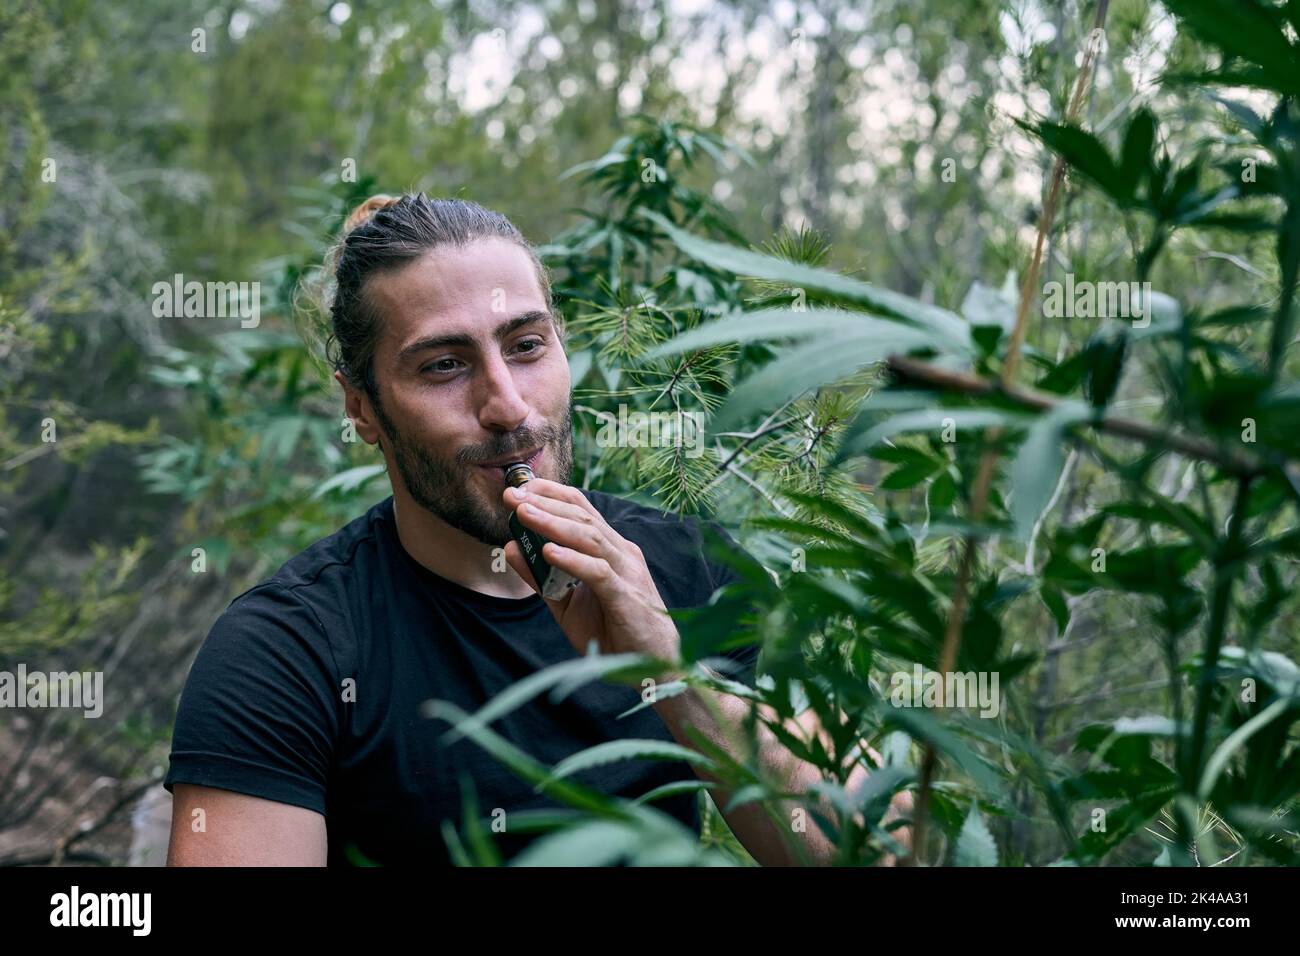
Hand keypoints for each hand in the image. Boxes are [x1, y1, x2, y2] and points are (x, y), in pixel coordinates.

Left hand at [501, 478, 679, 664]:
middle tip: (513, 496)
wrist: (653, 666)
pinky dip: (573, 560)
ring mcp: (626, 572)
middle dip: (545, 503)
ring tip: (524, 514)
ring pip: (589, 538)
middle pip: (582, 517)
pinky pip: (597, 572)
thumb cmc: (615, 632)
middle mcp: (621, 553)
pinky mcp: (626, 596)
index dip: (551, 495)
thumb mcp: (566, 603)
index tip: (520, 488)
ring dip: (554, 524)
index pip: (581, 510)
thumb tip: (511, 548)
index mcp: (611, 550)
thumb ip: (540, 577)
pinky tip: (549, 552)